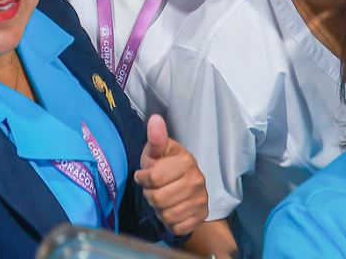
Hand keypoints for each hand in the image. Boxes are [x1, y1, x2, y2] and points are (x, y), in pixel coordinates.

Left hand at [135, 114, 208, 235]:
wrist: (183, 184)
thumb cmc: (164, 165)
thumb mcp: (156, 152)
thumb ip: (155, 138)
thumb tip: (154, 119)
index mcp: (187, 161)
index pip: (154, 177)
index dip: (143, 179)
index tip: (143, 176)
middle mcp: (198, 180)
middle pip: (159, 199)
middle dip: (150, 196)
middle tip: (152, 190)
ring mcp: (201, 199)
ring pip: (168, 215)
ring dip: (159, 210)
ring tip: (161, 200)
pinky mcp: (202, 216)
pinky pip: (178, 227)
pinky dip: (170, 223)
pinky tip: (171, 210)